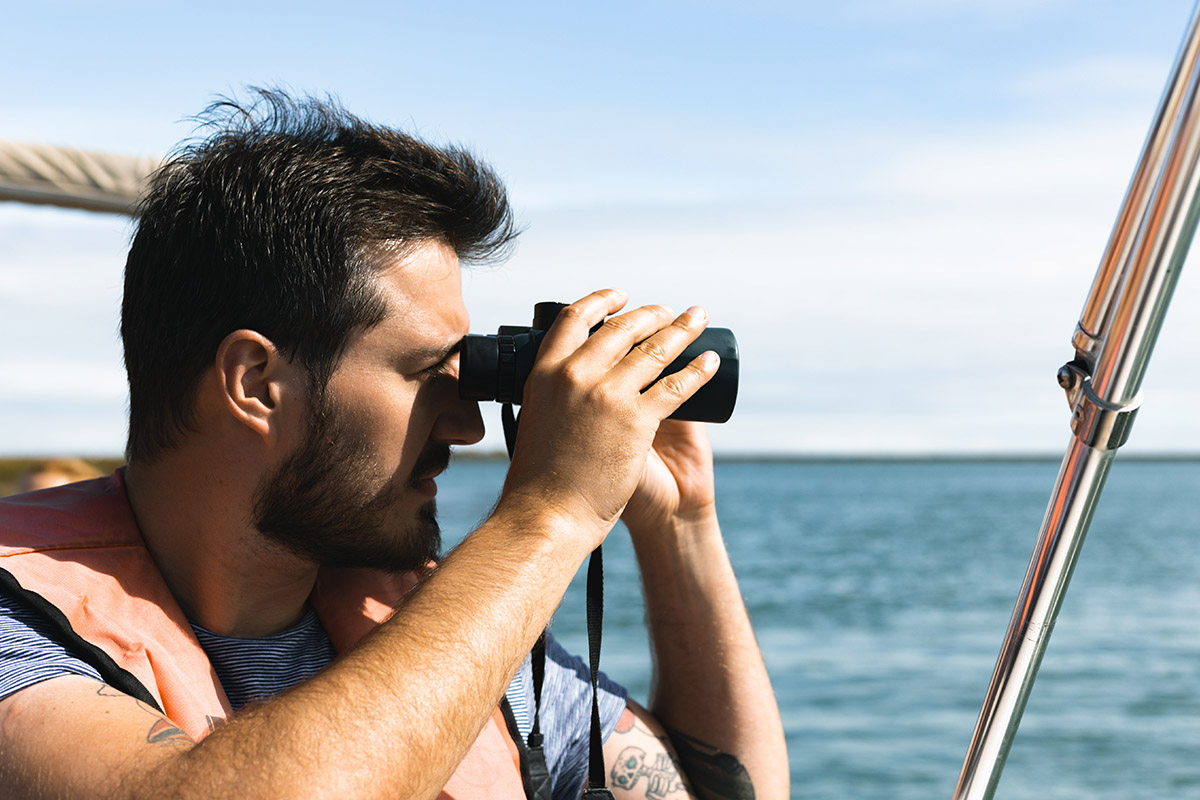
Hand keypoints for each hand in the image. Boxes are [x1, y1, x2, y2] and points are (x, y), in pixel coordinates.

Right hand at [496, 289, 718, 545]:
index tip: (621, 296)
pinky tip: (710, 361)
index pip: (574, 319)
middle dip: (651, 314)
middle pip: (621, 328)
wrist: (550, 516)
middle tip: (668, 312)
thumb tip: (574, 380)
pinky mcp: (637, 420)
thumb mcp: (537, 420)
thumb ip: (555, 397)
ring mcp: (607, 396)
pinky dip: (698, 369)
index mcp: (544, 374)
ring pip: (654, 349)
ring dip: (682, 329)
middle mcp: (574, 376)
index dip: (602, 301)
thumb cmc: (541, 479)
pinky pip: (677, 386)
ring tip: (698, 319)